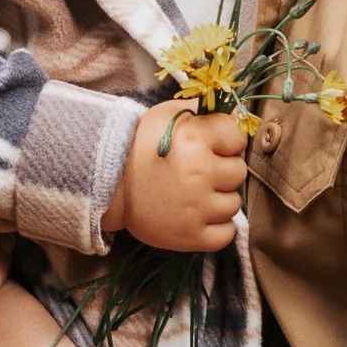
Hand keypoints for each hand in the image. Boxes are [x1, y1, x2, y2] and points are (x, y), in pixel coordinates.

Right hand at [104, 100, 247, 249]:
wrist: (107, 186)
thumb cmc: (139, 147)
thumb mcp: (166, 116)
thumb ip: (201, 110)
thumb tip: (235, 113)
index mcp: (193, 139)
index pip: (237, 136)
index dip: (226, 139)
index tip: (212, 144)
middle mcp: (199, 173)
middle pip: (238, 171)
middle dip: (222, 169)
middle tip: (199, 170)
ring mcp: (197, 208)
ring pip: (233, 203)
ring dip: (218, 198)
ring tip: (194, 193)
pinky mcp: (191, 236)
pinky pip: (226, 233)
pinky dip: (217, 226)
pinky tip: (199, 215)